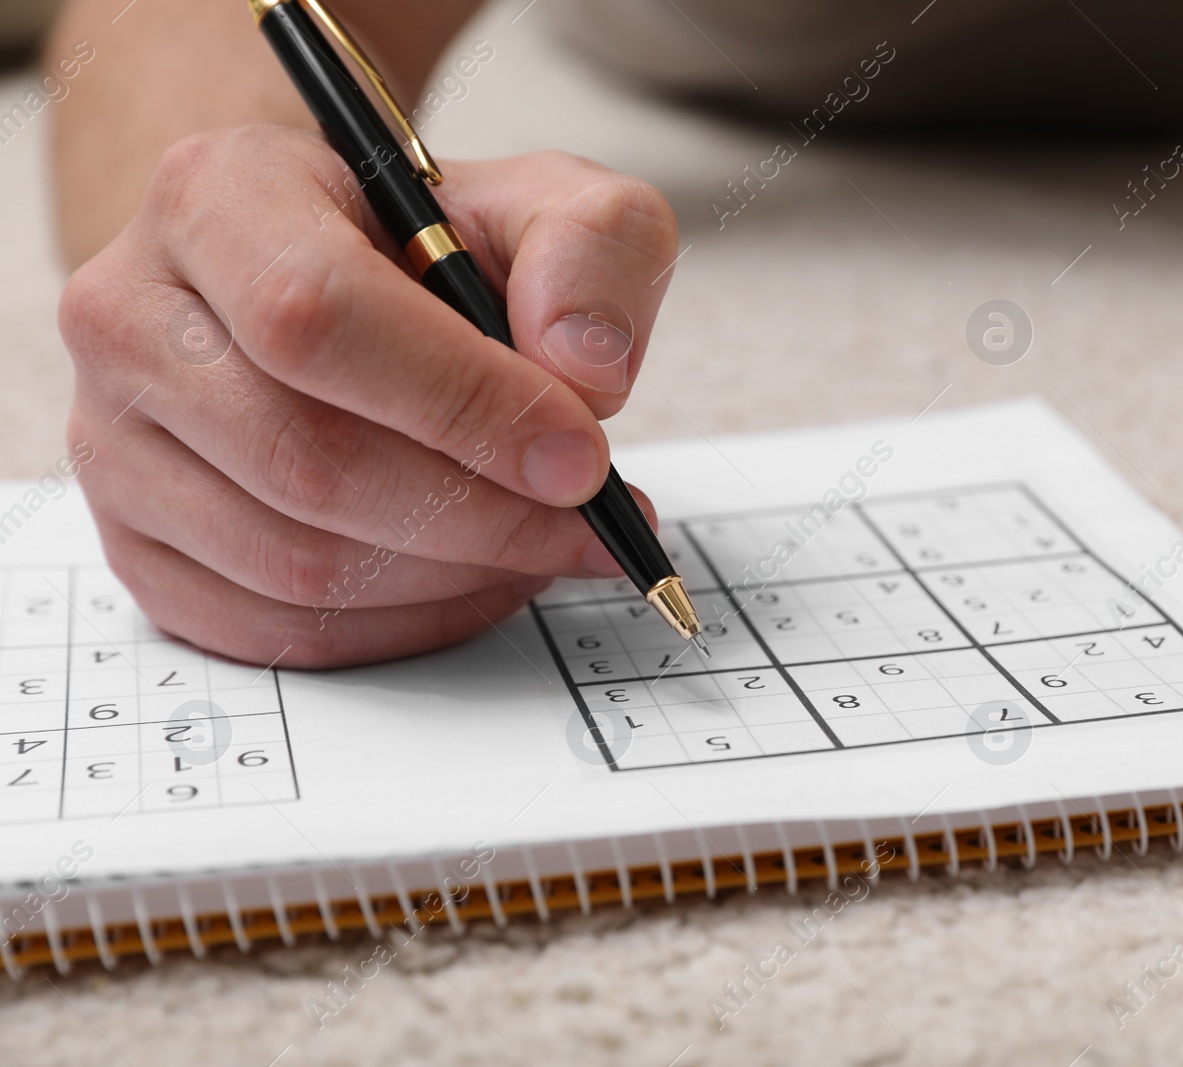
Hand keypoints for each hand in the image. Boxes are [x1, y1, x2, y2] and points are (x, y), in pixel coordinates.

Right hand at [58, 126, 679, 667]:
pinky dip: (404, 625)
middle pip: (306, 461)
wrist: (332, 282)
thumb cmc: (432, 245)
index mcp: (216, 198)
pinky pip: (278, 632)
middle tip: (587, 522)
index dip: (462, 404)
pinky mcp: (138, 545)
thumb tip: (584, 371)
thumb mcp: (543, 203)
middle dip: (480, 513)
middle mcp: (130, 318)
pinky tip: (476, 578)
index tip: (580, 459)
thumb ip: (590, 251)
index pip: (316, 317)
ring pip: (294, 565)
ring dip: (453, 576)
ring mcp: (114, 444)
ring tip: (543, 542)